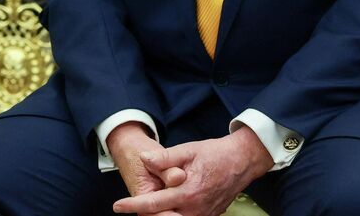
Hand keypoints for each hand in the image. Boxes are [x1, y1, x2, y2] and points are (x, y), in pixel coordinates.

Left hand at [113, 126, 272, 214]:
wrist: (242, 161)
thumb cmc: (215, 154)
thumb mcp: (188, 150)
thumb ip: (164, 158)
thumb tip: (143, 159)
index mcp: (187, 192)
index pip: (153, 204)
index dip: (133, 206)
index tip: (118, 206)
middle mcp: (195, 209)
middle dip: (145, 215)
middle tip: (130, 207)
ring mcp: (203, 215)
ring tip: (147, 207)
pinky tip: (166, 209)